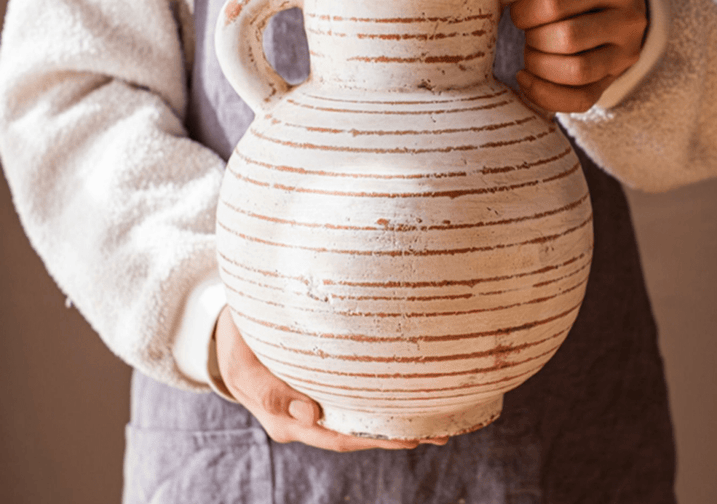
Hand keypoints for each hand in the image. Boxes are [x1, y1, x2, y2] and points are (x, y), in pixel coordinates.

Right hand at [214, 306, 446, 450]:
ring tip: (436, 415)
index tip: (411, 436)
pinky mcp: (319, 382)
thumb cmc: (236, 342)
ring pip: (358, 414)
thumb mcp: (242, 366)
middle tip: (441, 430)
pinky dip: (378, 396)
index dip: (376, 437)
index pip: (339, 435)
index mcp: (287, 420)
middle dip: (397, 433)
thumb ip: (269, 391)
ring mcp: (312, 402)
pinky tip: (405, 388)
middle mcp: (306, 418)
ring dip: (394, 417)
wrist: (227, 328)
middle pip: (356, 431)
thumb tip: (311, 414)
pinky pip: (352, 394)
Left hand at [509, 0, 647, 112]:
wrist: (623, 6)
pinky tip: (526, 78)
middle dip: (533, 38)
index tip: (518, 11)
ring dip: (539, 65)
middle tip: (527, 32)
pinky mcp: (612, 80)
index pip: (557, 3)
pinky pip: (580, 101)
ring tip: (532, 52)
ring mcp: (623, 55)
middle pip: (567, 39)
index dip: (525, 11)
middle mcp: (627, 21)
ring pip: (575, 72)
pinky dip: (544, 94)